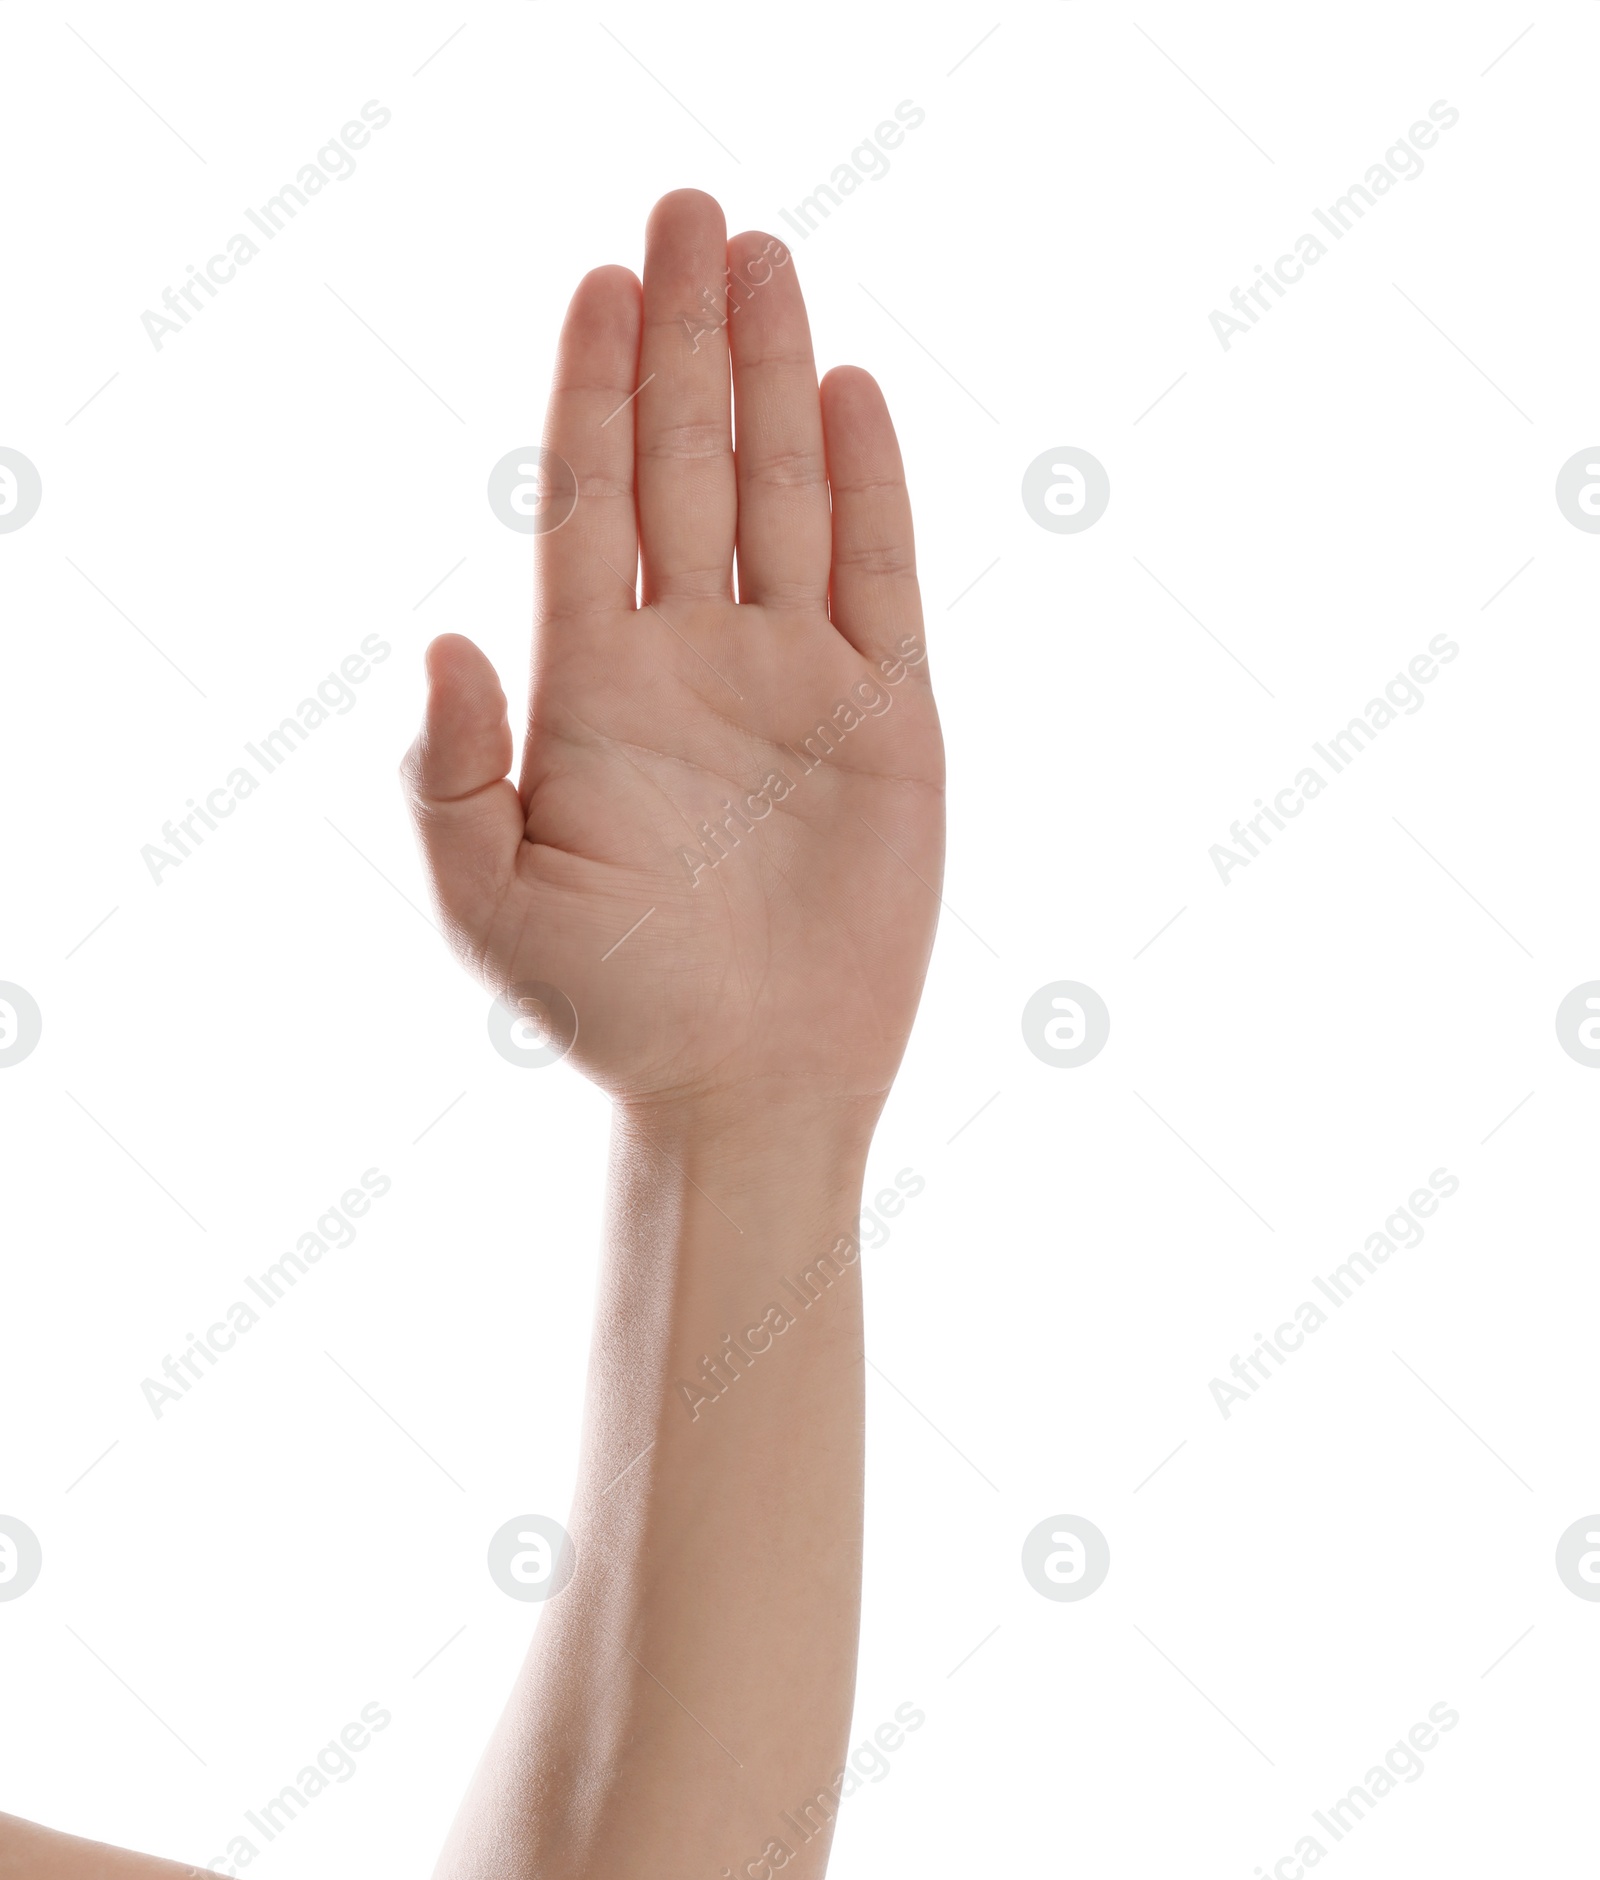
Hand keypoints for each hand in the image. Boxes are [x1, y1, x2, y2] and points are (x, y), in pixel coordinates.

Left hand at [402, 190, 943, 1144]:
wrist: (748, 1090)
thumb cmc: (613, 1011)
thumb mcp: (492, 902)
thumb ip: (454, 774)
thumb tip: (444, 639)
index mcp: (596, 688)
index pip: (591, 502)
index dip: (595, 389)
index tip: (601, 280)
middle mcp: (693, 662)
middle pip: (688, 464)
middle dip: (683, 339)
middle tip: (686, 212)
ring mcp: (793, 683)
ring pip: (783, 495)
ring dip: (772, 376)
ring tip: (760, 260)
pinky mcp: (887, 720)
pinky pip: (880, 576)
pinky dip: (867, 485)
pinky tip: (847, 393)